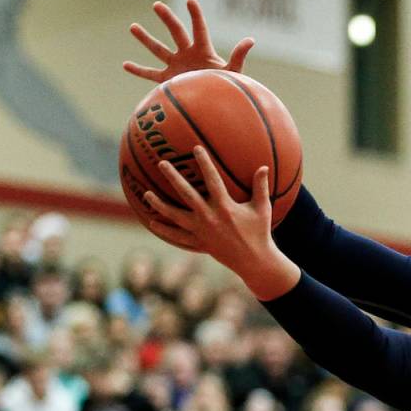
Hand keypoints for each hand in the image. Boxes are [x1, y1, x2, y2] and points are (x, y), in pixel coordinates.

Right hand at [124, 0, 253, 82]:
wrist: (217, 108)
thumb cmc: (227, 88)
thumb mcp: (233, 72)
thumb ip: (238, 56)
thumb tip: (250, 39)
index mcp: (203, 51)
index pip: (199, 29)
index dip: (196, 16)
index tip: (190, 1)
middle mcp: (188, 54)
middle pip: (176, 33)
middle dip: (167, 19)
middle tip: (157, 6)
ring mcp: (177, 66)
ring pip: (158, 49)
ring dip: (146, 39)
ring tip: (132, 27)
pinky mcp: (169, 80)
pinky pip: (151, 74)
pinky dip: (139, 70)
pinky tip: (125, 64)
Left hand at [143, 146, 299, 298]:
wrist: (254, 261)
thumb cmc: (259, 233)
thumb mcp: (263, 209)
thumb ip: (261, 187)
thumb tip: (264, 167)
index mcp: (225, 208)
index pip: (212, 180)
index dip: (204, 163)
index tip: (195, 148)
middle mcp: (210, 218)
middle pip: (187, 194)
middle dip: (174, 178)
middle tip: (162, 163)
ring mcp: (202, 232)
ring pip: (176, 217)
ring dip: (160, 205)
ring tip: (146, 194)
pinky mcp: (199, 243)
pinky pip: (178, 237)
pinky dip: (165, 231)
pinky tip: (153, 223)